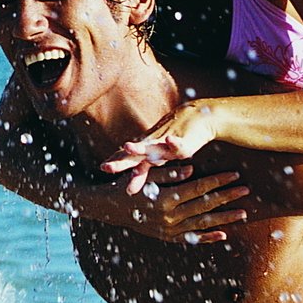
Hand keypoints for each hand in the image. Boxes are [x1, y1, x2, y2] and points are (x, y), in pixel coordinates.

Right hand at [70, 163, 249, 243]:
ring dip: (224, 219)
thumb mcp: (144, 175)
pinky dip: (207, 238)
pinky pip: (191, 239)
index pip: (197, 188)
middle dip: (227, 197)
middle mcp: (168, 217)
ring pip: (202, 225)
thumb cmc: (128, 185)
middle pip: (204, 206)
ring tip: (243, 212)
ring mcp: (169, 230)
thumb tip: (191, 169)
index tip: (234, 173)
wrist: (110, 208)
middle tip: (247, 190)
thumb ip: (167, 172)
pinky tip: (224, 234)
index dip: (217, 180)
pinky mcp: (168, 238)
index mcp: (164, 199)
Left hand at [100, 104, 218, 191]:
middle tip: (106, 167)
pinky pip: (180, 144)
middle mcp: (154, 145)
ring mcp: (168, 143)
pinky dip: (175, 142)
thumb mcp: (158, 154)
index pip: (128, 157)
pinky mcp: (186, 142)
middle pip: (134, 155)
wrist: (200, 116)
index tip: (103, 167)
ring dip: (140, 147)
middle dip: (121, 161)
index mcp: (147, 149)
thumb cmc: (177, 135)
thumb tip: (129, 187)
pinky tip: (171, 140)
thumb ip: (143, 168)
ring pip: (153, 147)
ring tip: (128, 146)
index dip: (116, 161)